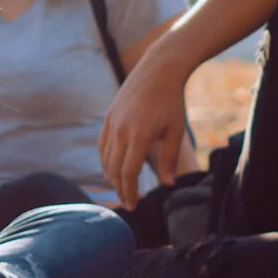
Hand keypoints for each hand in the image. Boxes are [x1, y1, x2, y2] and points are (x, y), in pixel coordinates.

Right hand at [98, 50, 192, 208]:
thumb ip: (170, 159)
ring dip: (112, 177)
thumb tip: (168, 184)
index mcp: (139, 136)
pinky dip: (106, 160)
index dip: (129, 193)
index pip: (128, 173)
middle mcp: (120, 131)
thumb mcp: (176, 131)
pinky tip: (113, 169)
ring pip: (105, 159)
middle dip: (120, 190)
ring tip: (122, 189)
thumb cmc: (171, 101)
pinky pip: (102, 145)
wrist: (158, 70)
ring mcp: (112, 123)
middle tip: (129, 204)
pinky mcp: (108, 117)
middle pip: (114, 170)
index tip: (133, 207)